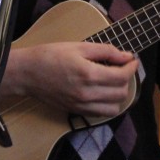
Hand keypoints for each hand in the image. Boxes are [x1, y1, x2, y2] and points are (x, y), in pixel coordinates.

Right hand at [4, 41, 137, 117]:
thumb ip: (106, 51)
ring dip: (119, 94)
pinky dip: (107, 104)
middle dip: (126, 79)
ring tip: (113, 81)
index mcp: (88, 74)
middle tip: (121, 67)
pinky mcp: (76, 111)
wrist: (27, 73)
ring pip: (114, 108)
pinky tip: (102, 91)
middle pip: (121, 93)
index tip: (132, 59)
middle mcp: (86, 93)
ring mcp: (81, 105)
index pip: (122, 76)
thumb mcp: (79, 46)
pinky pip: (101, 114)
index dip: (131, 67)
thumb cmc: (51, 55)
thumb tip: (127, 56)